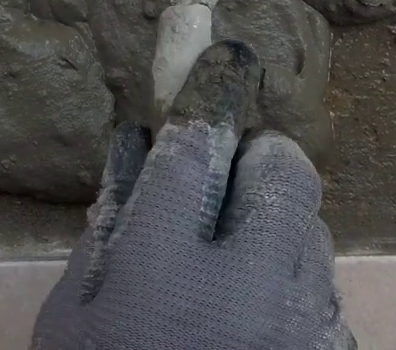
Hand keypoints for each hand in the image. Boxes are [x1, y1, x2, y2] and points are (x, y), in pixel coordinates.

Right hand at [31, 41, 355, 349]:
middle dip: (256, 159)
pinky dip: (294, 290)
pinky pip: (324, 294)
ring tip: (232, 264)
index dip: (203, 105)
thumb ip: (105, 237)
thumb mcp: (71, 331)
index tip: (214, 72)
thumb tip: (136, 151)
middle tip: (226, 179)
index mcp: (166, 270)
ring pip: (312, 229)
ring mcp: (303, 329)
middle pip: (282, 172)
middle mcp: (250, 286)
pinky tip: (254, 323)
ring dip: (277, 226)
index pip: (196, 149)